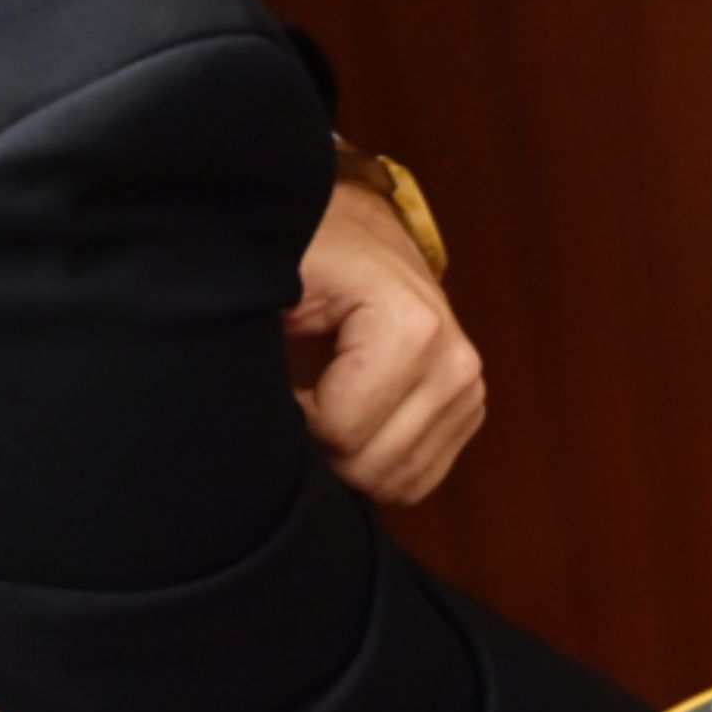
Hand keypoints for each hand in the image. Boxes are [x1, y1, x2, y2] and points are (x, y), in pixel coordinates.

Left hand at [284, 181, 485, 504]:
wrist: (354, 230)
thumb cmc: (307, 253)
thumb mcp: (271, 283)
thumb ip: (254, 346)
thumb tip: (242, 419)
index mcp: (414, 326)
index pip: (341, 433)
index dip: (290, 421)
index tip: (274, 378)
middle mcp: (455, 360)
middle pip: (374, 465)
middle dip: (319, 448)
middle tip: (294, 399)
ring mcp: (468, 385)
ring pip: (398, 480)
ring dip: (347, 458)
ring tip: (320, 407)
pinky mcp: (468, 404)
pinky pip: (421, 475)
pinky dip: (378, 465)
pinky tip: (352, 424)